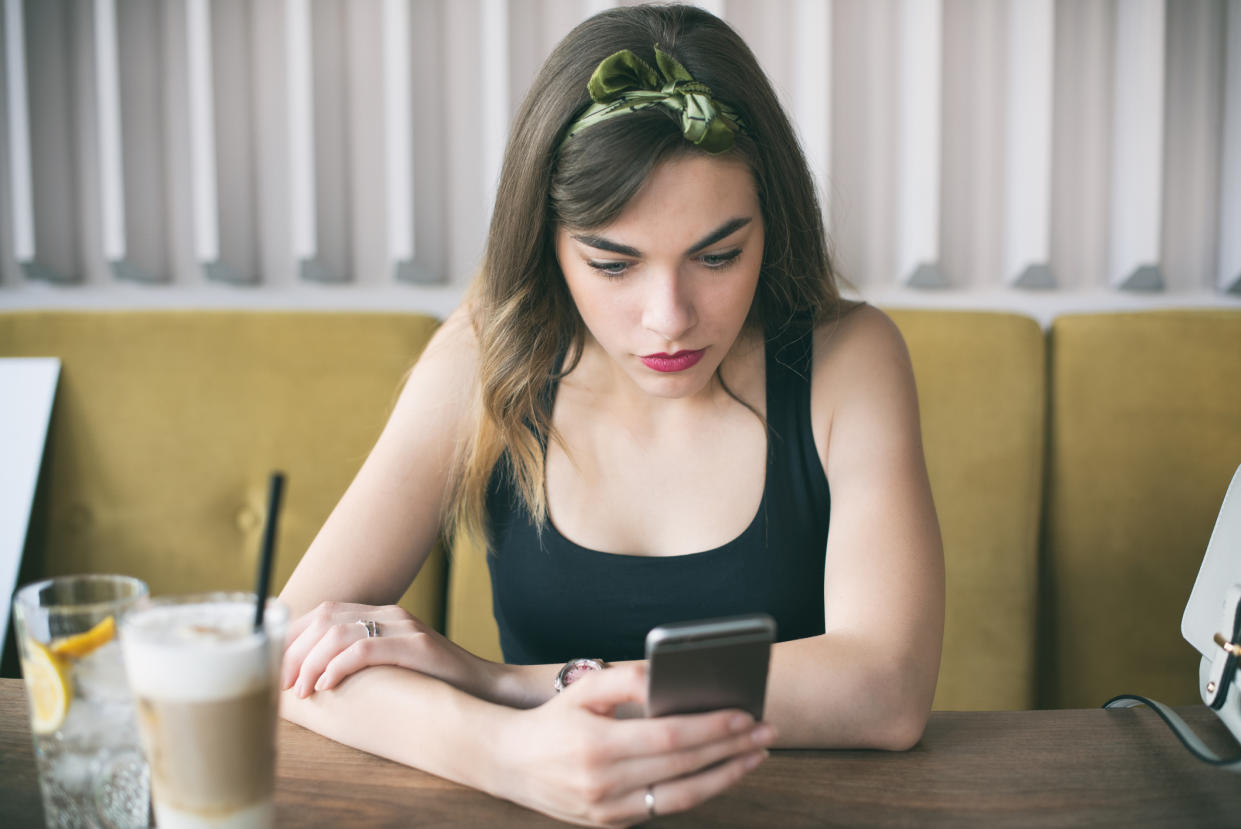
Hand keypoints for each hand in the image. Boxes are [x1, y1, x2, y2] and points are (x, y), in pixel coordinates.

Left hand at [281, 601, 504, 702]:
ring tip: (301, 691)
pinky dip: (338, 665)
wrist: (485, 690)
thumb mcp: (391, 668)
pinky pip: (365, 647)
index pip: (323, 613)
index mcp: (380, 614)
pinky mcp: (415, 646)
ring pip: (338, 631)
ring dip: (310, 662)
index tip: (274, 668)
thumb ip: (361, 662)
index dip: (292, 638)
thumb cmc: (433, 686)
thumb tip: (311, 680)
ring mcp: (404, 626)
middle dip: (293, 651)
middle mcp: (389, 613)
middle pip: (324, 617)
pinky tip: (326, 685)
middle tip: (280, 684)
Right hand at [493, 663, 773, 826]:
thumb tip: (669, 676)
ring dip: (725, 776)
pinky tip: (721, 771)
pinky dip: (698, 789)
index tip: (745, 715)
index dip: (712, 728)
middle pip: (683, 767)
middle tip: (765, 732)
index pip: (669, 737)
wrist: (509, 764)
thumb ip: (626, 678)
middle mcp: (603, 784)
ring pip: (681, 797)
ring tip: (755, 756)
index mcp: (596, 745)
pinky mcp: (611, 824)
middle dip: (731, 749)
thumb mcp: (583, 690)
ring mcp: (608, 810)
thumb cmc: (552, 720)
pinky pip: (665, 808)